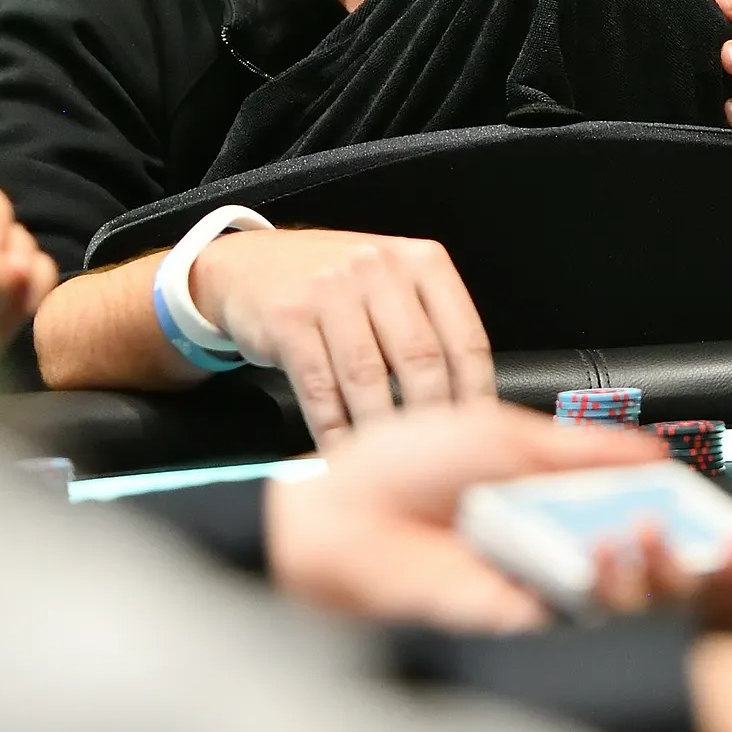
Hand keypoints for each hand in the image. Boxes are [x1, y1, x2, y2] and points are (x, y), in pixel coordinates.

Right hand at [192, 228, 496, 444]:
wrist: (251, 265)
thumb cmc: (334, 286)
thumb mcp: (392, 286)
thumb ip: (431, 328)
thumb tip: (469, 406)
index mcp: (421, 262)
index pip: (465, 339)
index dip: (476, 397)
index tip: (480, 440)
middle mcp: (378, 268)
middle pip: (421, 360)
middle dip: (431, 422)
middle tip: (437, 464)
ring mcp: (330, 289)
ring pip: (369, 378)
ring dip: (381, 432)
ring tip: (391, 469)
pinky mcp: (289, 317)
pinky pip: (319, 388)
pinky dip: (334, 430)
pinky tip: (343, 454)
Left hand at [266, 401, 731, 632]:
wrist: (333, 515)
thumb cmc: (400, 470)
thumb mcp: (509, 436)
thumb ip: (590, 451)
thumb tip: (662, 452)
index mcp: (573, 517)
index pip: (672, 534)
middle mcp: (570, 568)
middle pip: (678, 591)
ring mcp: (549, 606)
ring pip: (644, 617)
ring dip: (669, 575)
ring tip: (649, 534)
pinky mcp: (520, 636)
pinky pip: (587, 629)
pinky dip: (613, 592)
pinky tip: (611, 553)